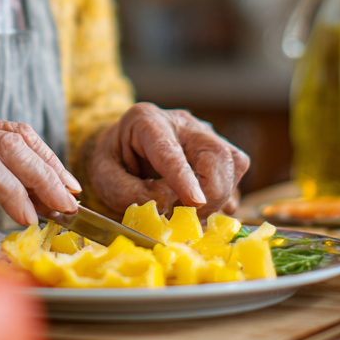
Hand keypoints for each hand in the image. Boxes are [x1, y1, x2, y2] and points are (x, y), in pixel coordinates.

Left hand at [88, 103, 250, 216]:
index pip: (170, 151)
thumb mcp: (104, 175)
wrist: (121, 147)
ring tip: (193, 213)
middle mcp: (182, 124)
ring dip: (220, 196)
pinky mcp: (217, 152)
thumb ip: (128, 191)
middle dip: (212, 193)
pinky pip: (235, 174)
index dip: (184, 178)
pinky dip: (225, 197)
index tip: (195, 202)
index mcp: (147, 121)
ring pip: (233, 162)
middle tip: (190, 218)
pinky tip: (204, 208)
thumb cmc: (112, 159)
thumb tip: (166, 204)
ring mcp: (204, 136)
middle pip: (216, 153)